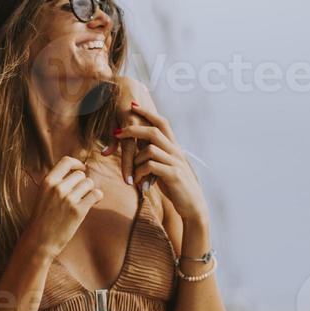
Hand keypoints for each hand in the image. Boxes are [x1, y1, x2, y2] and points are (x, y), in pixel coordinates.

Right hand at [23, 156, 103, 255]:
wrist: (39, 241)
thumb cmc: (42, 219)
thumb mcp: (43, 195)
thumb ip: (56, 183)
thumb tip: (78, 172)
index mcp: (47, 182)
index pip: (66, 161)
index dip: (77, 163)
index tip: (81, 168)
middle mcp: (57, 187)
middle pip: (81, 175)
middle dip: (83, 183)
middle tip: (80, 194)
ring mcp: (68, 199)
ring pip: (89, 183)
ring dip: (89, 191)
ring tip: (84, 200)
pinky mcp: (78, 210)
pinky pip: (96, 194)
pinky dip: (97, 197)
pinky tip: (92, 203)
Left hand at [114, 100, 208, 224]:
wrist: (192, 206)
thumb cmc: (176, 186)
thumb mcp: (164, 168)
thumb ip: (155, 157)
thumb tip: (139, 148)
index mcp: (174, 147)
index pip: (162, 122)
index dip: (147, 113)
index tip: (133, 105)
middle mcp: (176, 151)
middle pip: (153, 131)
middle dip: (133, 129)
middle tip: (117, 132)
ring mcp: (175, 162)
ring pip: (149, 149)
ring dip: (135, 159)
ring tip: (132, 172)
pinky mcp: (173, 175)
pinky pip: (150, 166)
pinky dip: (140, 172)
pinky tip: (139, 182)